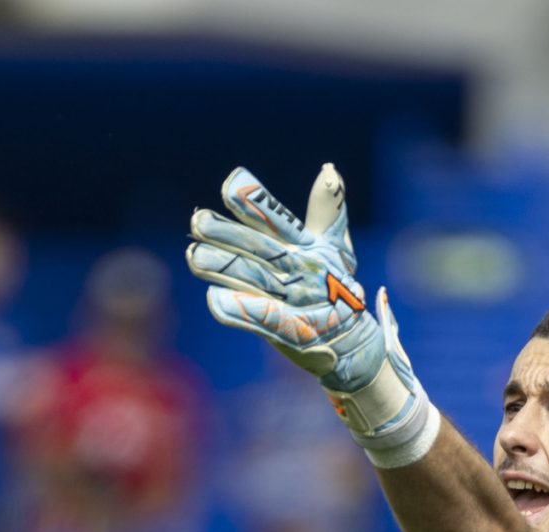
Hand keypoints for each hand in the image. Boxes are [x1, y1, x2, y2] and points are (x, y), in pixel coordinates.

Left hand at [187, 165, 436, 465]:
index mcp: (310, 248)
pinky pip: (265, 319)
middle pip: (261, 249)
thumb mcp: (334, 248)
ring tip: (193, 255)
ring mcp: (298, 302)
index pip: (279, 220)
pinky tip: (213, 298)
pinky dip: (241, 310)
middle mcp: (303, 271)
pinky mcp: (293, 332)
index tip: (230, 183)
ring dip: (223, 268)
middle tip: (196, 221)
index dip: (257, 202)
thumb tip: (329, 168)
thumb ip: (327, 209)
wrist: (355, 347)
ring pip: (255, 280)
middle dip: (228, 234)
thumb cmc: (338, 291)